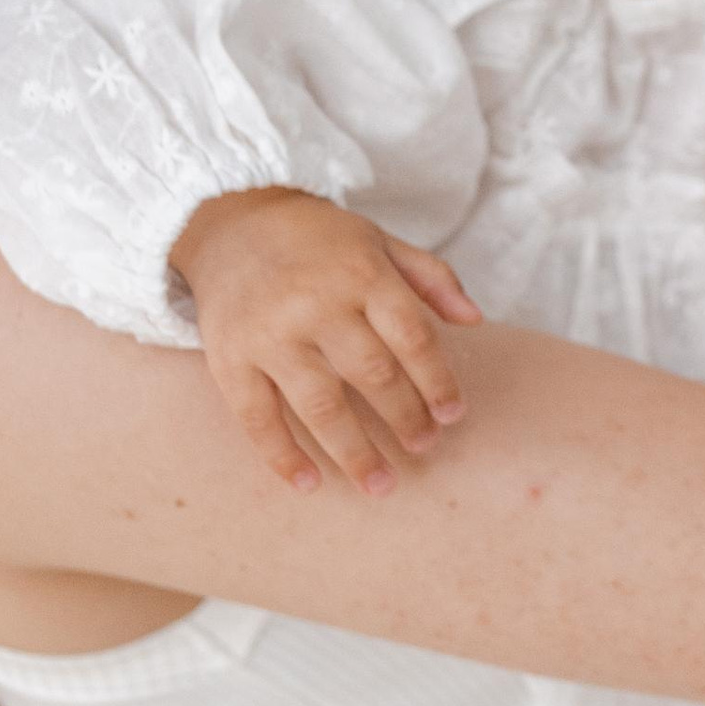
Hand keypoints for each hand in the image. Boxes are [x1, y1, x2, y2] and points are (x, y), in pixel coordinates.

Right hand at [170, 188, 480, 495]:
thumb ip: (431, 277)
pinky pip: (257, 418)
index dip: (437, 382)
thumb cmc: (317, 240)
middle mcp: (316, 306)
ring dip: (355, 453)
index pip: (411, 338)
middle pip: (373, 375)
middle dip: (405, 418)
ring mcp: (270, 335)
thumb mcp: (378, 241)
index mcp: (361, 275)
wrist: (231, 221)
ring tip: (381, 484)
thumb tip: (474, 319)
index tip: (452, 415)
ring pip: (321, 406)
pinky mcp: (230, 358)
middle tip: (424, 447)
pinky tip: (309, 483)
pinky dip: (282, 456)